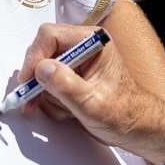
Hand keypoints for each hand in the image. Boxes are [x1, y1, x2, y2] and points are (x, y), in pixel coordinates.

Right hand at [17, 23, 164, 164]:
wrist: (137, 129)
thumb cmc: (124, 114)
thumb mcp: (93, 104)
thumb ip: (66, 85)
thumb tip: (42, 68)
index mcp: (92, 41)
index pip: (50, 35)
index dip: (34, 57)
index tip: (28, 81)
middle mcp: (82, 46)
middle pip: (42, 52)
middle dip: (39, 81)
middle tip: (32, 102)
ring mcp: (76, 61)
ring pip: (42, 71)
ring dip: (48, 95)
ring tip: (67, 111)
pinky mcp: (72, 76)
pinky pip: (48, 84)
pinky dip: (52, 100)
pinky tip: (68, 111)